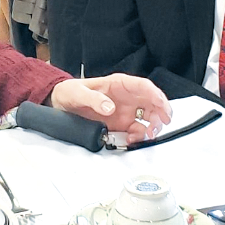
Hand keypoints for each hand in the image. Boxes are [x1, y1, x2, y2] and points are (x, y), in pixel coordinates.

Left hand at [49, 74, 171, 144]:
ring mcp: (126, 111)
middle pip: (151, 102)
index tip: (162, 105)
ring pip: (148, 117)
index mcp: (119, 84)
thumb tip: (109, 107)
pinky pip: (137, 130)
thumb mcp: (78, 93)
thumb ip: (93, 99)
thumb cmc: (70, 92)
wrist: (61, 105)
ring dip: (152, 126)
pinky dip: (139, 136)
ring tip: (148, 135)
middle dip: (161, 112)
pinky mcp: (121, 125)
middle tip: (162, 124)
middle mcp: (126, 97)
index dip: (156, 95)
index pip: (143, 86)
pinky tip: (132, 140)